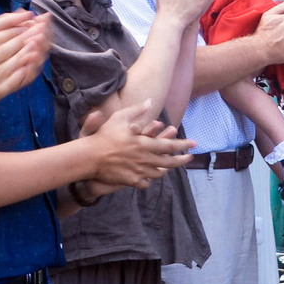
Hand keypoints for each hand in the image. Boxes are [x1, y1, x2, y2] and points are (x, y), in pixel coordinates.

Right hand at [0, 11, 51, 128]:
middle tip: (36, 30)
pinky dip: (17, 77)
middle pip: (1, 52)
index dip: (8, 31)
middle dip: (21, 40)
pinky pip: (4, 87)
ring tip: (37, 46)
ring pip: (6, 68)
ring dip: (23, 56)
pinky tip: (27, 68)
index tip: (22, 24)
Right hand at [77, 105, 193, 187]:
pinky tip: (149, 175)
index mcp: (144, 144)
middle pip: (169, 163)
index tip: (194, 144)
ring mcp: (138, 172)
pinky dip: (148, 179)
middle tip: (189, 158)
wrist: (89, 157)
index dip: (184, 145)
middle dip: (182, 160)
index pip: (170, 146)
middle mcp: (144, 159)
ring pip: (158, 173)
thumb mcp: (120, 117)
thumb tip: (150, 101)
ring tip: (169, 166)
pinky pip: (145, 183)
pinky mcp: (131, 181)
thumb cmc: (104, 136)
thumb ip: (137, 110)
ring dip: (165, 169)